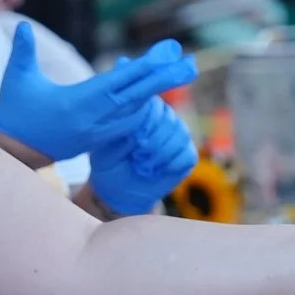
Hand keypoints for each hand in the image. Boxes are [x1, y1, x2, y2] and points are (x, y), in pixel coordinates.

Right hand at [0, 23, 196, 161]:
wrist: (15, 153)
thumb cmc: (14, 112)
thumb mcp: (17, 79)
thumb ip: (22, 51)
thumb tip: (22, 26)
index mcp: (78, 102)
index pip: (119, 82)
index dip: (145, 68)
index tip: (167, 55)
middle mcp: (95, 119)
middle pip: (137, 97)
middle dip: (165, 79)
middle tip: (190, 64)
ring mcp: (99, 132)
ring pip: (137, 111)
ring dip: (158, 92)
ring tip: (180, 73)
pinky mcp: (98, 140)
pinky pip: (128, 124)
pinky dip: (143, 109)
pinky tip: (156, 95)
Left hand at [87, 100, 197, 214]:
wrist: (119, 190)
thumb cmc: (109, 162)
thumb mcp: (105, 144)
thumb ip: (120, 129)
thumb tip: (140, 124)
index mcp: (143, 109)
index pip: (156, 105)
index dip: (149, 124)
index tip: (135, 142)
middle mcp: (163, 118)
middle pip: (171, 121)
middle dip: (154, 143)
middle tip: (137, 157)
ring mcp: (177, 136)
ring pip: (182, 136)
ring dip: (162, 154)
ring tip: (145, 166)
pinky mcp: (186, 155)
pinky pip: (189, 155)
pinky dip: (174, 164)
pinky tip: (160, 170)